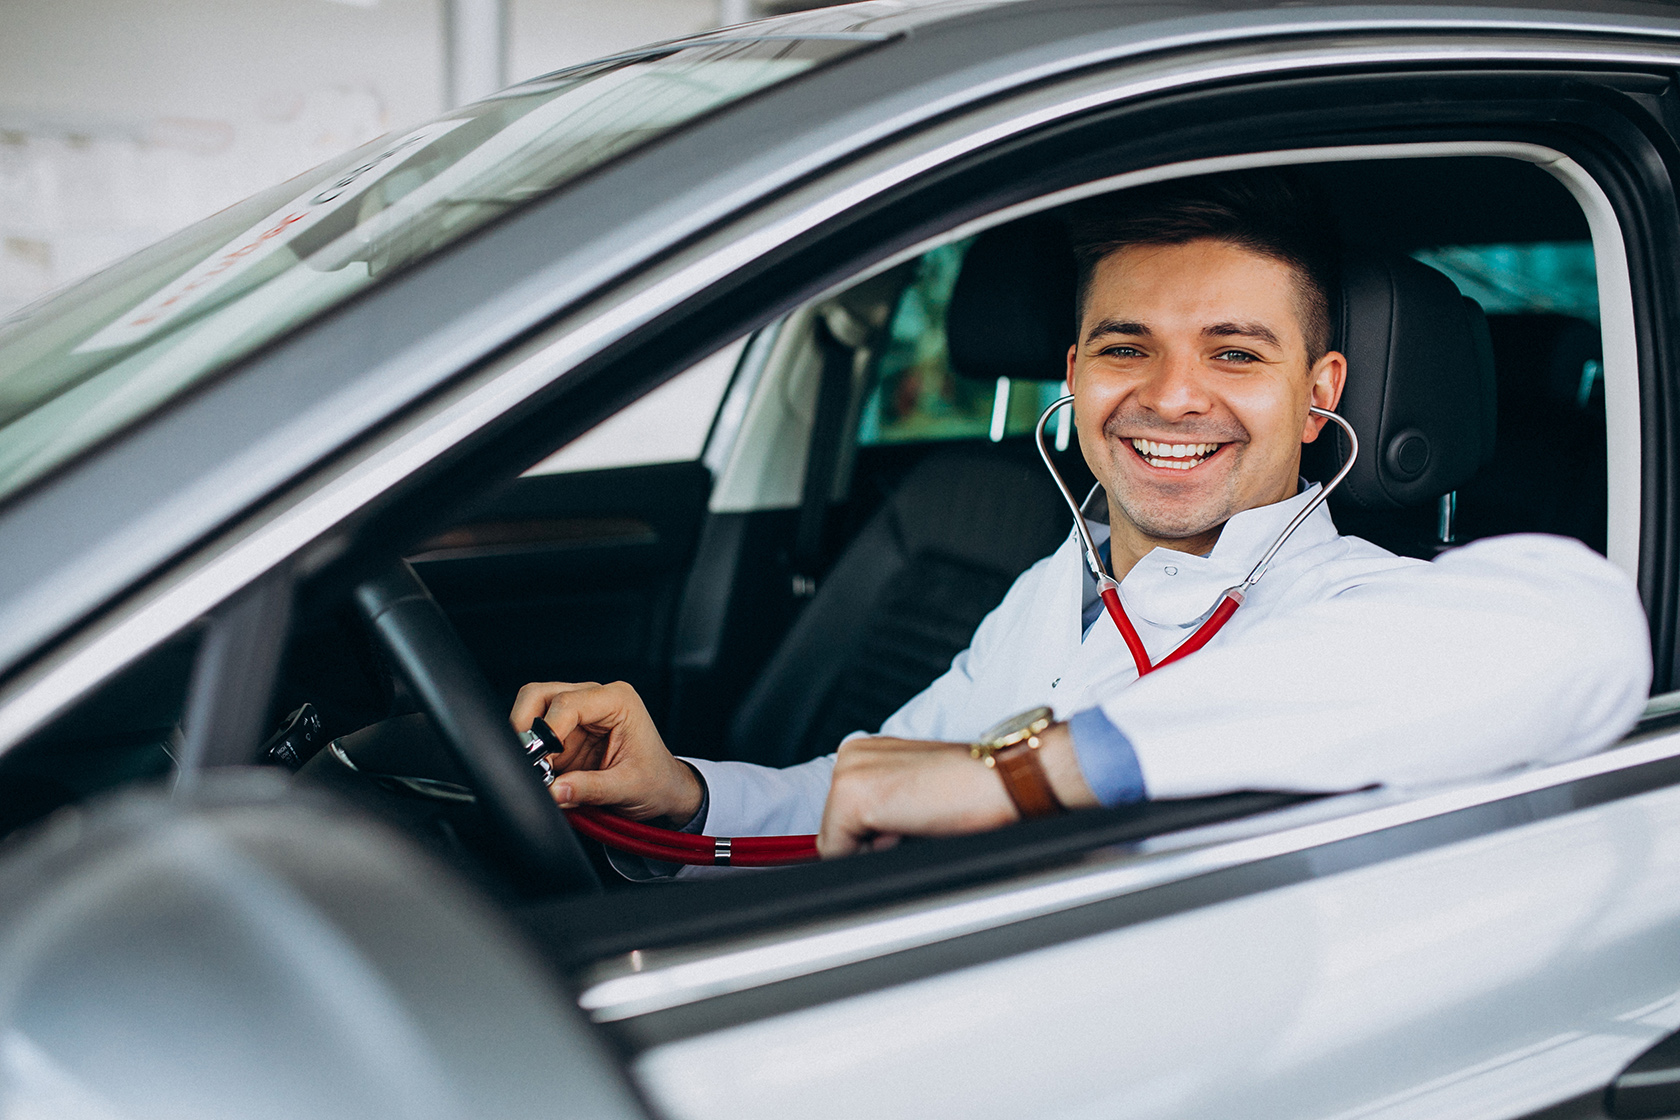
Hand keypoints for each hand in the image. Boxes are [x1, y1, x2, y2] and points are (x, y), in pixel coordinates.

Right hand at [510, 680, 701, 823]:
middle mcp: (595, 698)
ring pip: (531, 710)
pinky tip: (546, 774)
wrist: (664, 790)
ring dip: (527, 740)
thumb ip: (589, 788)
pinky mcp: (566, 733)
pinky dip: (532, 754)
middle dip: (526, 727)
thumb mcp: (628, 787)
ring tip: (540, 770)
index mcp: (617, 701)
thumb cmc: (656, 780)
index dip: (547, 731)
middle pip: (540, 695)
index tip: (539, 760)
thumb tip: (553, 790)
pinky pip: (536, 735)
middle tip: (529, 760)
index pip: (567, 702)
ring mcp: (578, 714)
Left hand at [817, 724, 1097, 857]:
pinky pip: (839, 853)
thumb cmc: (974, 793)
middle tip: (922, 820)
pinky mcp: (851, 795)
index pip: (846, 819)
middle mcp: (851, 753)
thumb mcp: (916, 798)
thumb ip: (884, 813)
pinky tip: (912, 825)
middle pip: (838, 831)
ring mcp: (848, 771)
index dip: (880, 836)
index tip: (915, 821)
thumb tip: (861, 848)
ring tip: (920, 821)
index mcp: (867, 753)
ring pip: (837, 844)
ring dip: (878, 849)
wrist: (1005, 781)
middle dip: (876, 843)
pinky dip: (874, 856)